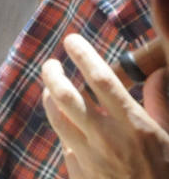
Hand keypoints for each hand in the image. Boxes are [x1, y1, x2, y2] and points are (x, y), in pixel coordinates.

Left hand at [41, 34, 168, 178]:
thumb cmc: (166, 172)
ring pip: (55, 117)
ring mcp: (90, 158)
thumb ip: (160, 104)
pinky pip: (63, 144)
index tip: (72, 39)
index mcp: (135, 126)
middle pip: (65, 95)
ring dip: (49, 97)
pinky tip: (67, 124)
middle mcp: (108, 139)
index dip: (83, 54)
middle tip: (52, 63)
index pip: (101, 79)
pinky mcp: (79, 174)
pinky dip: (62, 129)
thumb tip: (157, 73)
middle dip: (52, 72)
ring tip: (51, 87)